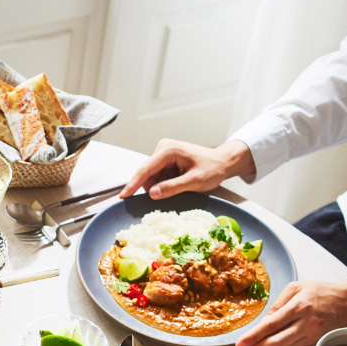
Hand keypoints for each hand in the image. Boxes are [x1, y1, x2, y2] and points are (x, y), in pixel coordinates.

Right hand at [121, 140, 256, 199]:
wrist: (223, 162)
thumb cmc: (212, 169)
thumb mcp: (194, 181)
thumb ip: (172, 187)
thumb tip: (152, 194)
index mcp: (169, 150)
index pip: (145, 169)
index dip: (133, 184)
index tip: (123, 196)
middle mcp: (163, 148)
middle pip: (147, 174)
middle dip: (154, 187)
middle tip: (174, 192)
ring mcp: (163, 154)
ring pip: (151, 177)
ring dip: (161, 186)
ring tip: (181, 185)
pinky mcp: (165, 160)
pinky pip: (157, 177)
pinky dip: (164, 184)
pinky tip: (178, 183)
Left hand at [235, 279, 346, 345]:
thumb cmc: (321, 292)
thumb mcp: (296, 288)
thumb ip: (277, 304)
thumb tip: (263, 322)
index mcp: (300, 306)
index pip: (271, 325)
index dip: (253, 336)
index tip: (239, 344)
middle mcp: (306, 324)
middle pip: (275, 344)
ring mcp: (311, 336)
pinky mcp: (313, 344)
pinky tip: (270, 344)